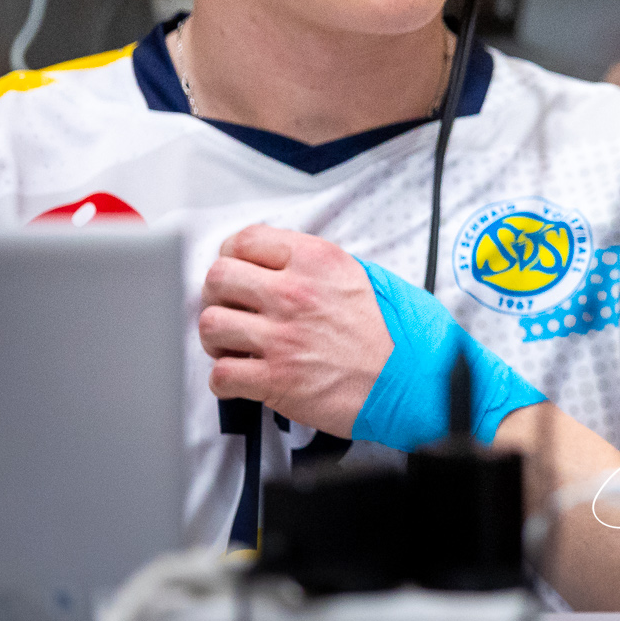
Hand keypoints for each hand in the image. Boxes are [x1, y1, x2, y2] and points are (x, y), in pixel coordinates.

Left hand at [198, 224, 391, 436]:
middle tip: (231, 308)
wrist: (408, 380)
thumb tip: (274, 263)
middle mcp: (295, 293)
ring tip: (234, 344)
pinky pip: (221, 374)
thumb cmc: (388, 334)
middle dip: (217, 295)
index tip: (236, 269)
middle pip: (218, 278)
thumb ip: (314, 264)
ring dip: (216, 338)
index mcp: (316, 262)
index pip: (245, 240)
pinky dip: (225, 380)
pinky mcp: (276, 379)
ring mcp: (283, 337)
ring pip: (211, 324)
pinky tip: (243, 375)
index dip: (231, 255)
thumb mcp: (360, 275)